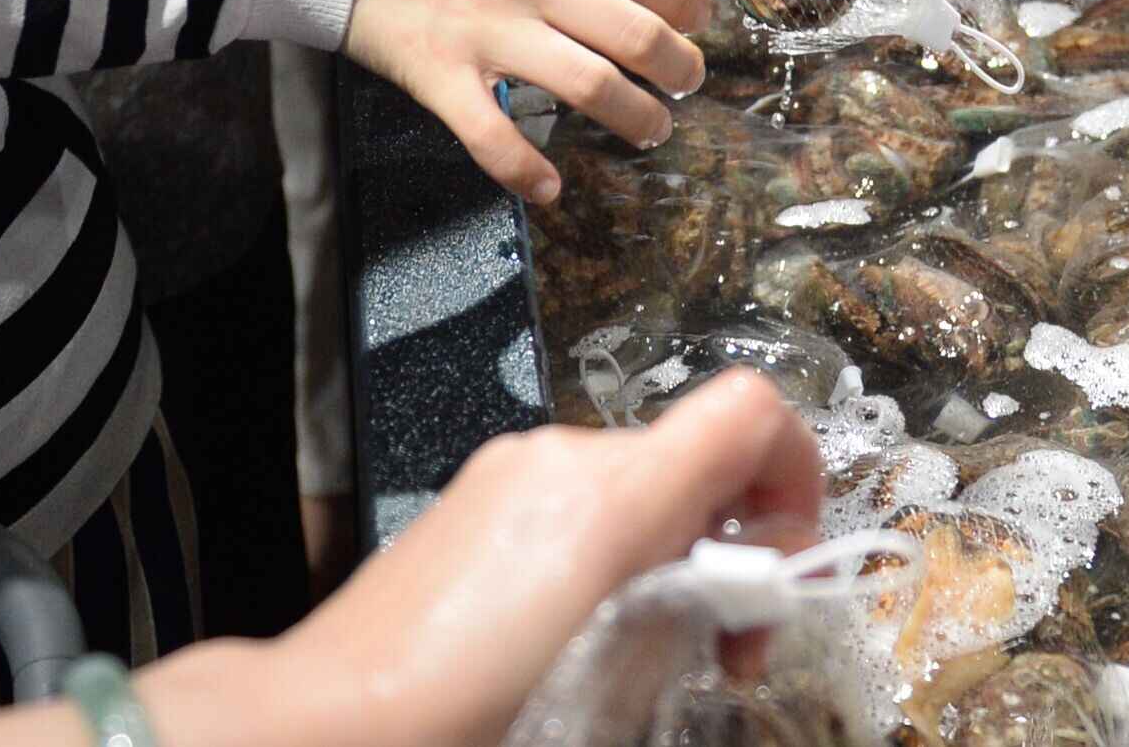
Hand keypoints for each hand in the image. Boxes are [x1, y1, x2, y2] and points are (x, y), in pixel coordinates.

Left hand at [146, 376, 826, 746]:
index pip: (749, 414)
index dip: (797, 474)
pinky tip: (585, 632)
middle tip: (726, 651)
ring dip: (674, 551)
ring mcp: (515, 467)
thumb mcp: (614, 684)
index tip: (784, 565)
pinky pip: (580, 498)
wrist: (331, 721)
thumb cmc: (468, 716)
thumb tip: (740, 589)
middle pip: (701, 457)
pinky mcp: (479, 491)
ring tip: (648, 652)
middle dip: (734, 544)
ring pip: (642, 481)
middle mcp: (565, 458)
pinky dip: (613, 549)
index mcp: (609, 502)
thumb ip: (693, 617)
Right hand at [343, 0, 710, 204]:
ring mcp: (488, 28)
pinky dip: (529, 173)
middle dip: (680, 72)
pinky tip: (551, 187)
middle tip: (685, 87)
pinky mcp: (441, 73)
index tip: (698, 29)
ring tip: (650, 129)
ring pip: (593, 88)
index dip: (690, 13)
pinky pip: (496, 137)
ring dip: (638, 119)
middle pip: (639, 38)